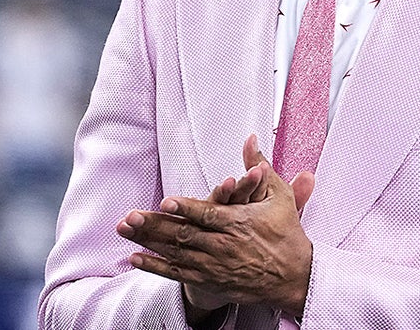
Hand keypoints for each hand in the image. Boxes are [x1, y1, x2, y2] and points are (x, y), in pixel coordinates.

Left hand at [117, 135, 315, 316]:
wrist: (294, 277)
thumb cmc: (286, 232)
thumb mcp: (278, 195)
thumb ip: (259, 165)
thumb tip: (249, 138)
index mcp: (238, 223)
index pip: (208, 214)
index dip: (186, 208)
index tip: (165, 201)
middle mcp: (223, 245)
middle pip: (184, 234)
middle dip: (154, 225)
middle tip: (129, 217)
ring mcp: (215, 265)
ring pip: (176, 254)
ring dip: (148, 242)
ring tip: (125, 231)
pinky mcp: (211, 281)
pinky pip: (178, 275)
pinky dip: (156, 267)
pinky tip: (136, 258)